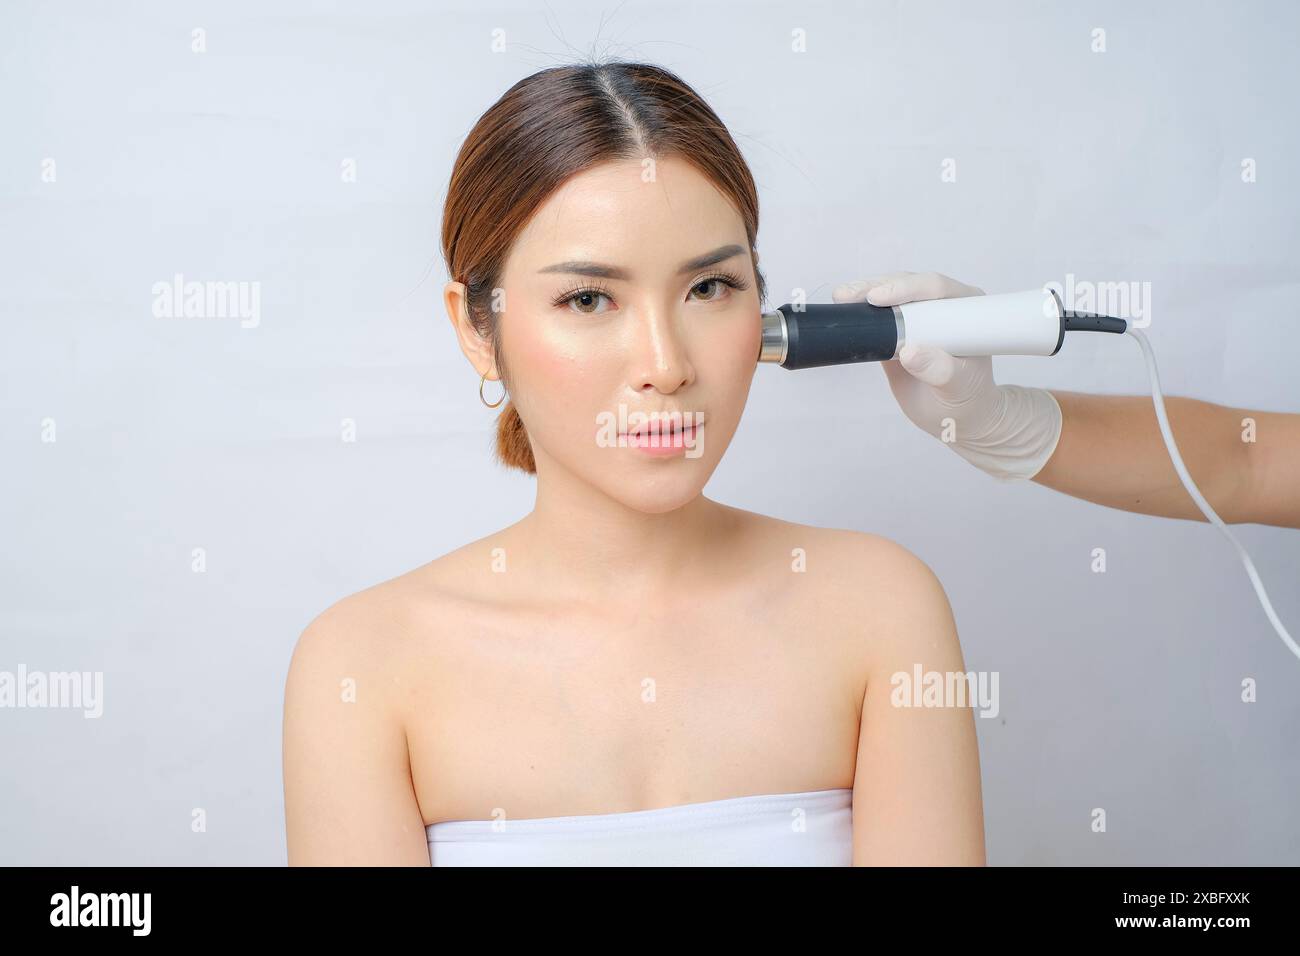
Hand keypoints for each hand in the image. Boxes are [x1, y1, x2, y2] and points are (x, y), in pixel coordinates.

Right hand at [832, 271, 1062, 480]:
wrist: (955, 415)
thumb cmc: (966, 399)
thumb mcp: (957, 387)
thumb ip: (940, 369)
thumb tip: (909, 352)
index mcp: (964, 310)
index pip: (935, 289)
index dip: (907, 289)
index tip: (880, 299)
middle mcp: (941, 306)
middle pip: (907, 285)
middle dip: (877, 286)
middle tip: (849, 296)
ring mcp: (917, 317)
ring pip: (890, 296)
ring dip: (863, 293)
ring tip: (841, 297)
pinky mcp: (896, 331)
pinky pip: (877, 317)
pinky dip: (860, 314)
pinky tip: (842, 310)